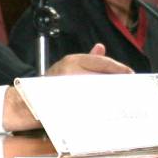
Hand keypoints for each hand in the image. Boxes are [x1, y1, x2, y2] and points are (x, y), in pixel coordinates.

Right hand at [3, 44, 133, 130]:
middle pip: (104, 77)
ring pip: (100, 92)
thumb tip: (101, 47)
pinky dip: (100, 109)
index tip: (130, 73)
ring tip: (120, 100)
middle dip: (118, 83)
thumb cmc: (48, 86)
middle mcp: (70, 73)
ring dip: (112, 97)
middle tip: (130, 89)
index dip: (118, 68)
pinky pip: (91, 107)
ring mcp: (69, 89)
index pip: (102, 62)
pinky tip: (106, 110)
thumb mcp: (67, 66)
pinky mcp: (69, 105)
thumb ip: (86, 59)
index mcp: (72, 61)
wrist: (27, 102)